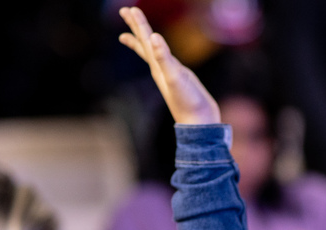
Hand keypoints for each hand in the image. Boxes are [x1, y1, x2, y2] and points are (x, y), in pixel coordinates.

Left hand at [118, 7, 218, 124]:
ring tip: (137, 33)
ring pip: (153, 53)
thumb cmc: (187, 102)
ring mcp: (169, 74)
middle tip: (126, 11)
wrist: (199, 123)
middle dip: (136, 27)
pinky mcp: (180, 79)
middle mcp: (160, 69)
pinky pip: (166, 61)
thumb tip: (154, 37)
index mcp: (157, 66)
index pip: (145, 41)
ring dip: (144, 40)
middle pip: (145, 44)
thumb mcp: (175, 77)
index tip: (129, 10)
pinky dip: (162, 53)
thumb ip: (164, 58)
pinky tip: (162, 54)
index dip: (138, 24)